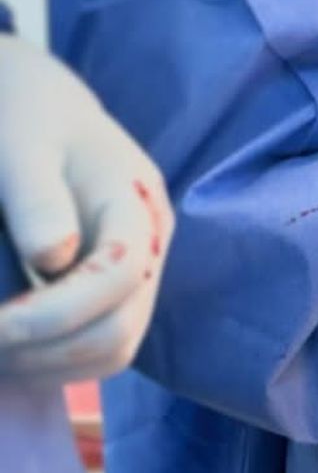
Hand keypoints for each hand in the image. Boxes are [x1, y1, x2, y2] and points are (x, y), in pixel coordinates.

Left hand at [0, 36, 172, 384]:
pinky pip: (99, 347)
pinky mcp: (114, 287)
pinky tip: (11, 345)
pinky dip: (52, 363)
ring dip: (48, 366)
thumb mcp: (20, 146)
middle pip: (123, 328)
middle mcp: (149, 240)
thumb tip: (53, 259)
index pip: (121, 274)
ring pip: (114, 350)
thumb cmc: (25, 119)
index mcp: (134, 199)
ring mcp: (137, 267)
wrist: (37, 106)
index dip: (57, 314)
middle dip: (48, 351)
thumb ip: (36, 198)